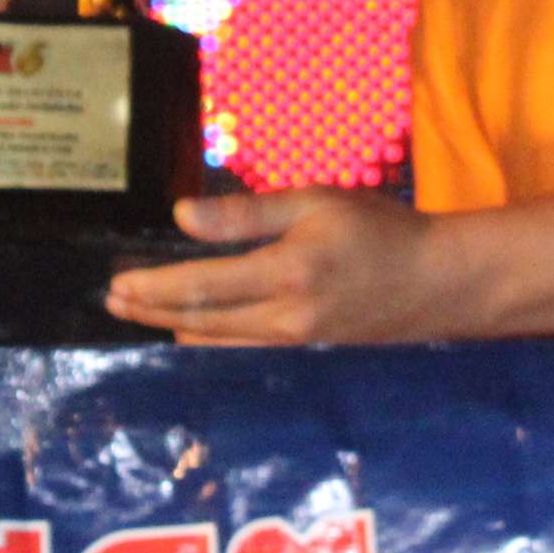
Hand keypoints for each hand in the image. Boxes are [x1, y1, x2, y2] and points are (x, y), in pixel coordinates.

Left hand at [102, 190, 455, 345]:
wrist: (440, 282)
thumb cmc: (381, 230)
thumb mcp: (316, 202)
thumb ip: (247, 212)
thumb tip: (181, 216)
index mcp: (285, 273)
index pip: (201, 286)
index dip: (153, 287)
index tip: (118, 283)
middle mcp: (284, 317)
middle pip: (200, 319)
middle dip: (152, 309)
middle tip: (112, 301)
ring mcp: (295, 341)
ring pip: (219, 339)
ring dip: (175, 324)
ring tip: (141, 313)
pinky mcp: (306, 350)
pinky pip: (244, 347)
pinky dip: (210, 337)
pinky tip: (195, 329)